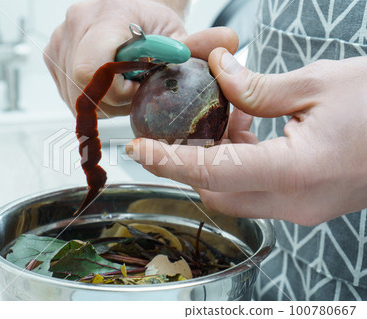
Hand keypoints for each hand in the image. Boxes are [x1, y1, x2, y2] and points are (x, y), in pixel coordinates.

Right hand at [43, 0, 237, 117]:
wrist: (131, 12)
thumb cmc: (153, 24)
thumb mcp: (178, 34)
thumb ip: (200, 43)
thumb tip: (227, 43)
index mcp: (105, 17)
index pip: (92, 71)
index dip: (117, 93)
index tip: (138, 88)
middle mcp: (74, 26)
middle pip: (85, 90)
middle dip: (113, 100)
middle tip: (134, 88)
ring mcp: (59, 42)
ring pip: (75, 95)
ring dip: (103, 100)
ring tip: (123, 83)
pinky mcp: (52, 56)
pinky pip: (69, 92)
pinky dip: (91, 97)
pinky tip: (108, 84)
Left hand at [126, 46, 366, 225]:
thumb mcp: (318, 83)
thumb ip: (258, 86)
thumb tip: (218, 75)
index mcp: (296, 171)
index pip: (212, 173)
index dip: (168, 162)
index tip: (138, 150)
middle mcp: (295, 201)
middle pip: (216, 191)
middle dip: (186, 164)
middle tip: (172, 130)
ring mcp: (302, 208)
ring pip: (234, 194)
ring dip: (215, 162)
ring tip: (220, 119)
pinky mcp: (306, 203)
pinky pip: (256, 190)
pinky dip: (239, 164)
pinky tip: (245, 130)